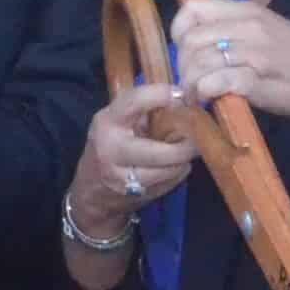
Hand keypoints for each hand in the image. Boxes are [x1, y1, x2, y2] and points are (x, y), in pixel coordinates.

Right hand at [71, 76, 199, 243]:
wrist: (92, 190)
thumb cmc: (110, 145)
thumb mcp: (116, 121)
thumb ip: (142, 108)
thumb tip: (181, 96)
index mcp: (107, 123)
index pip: (134, 102)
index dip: (161, 95)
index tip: (181, 94)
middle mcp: (111, 150)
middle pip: (160, 151)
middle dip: (185, 145)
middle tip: (197, 136)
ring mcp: (122, 177)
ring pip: (169, 169)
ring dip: (183, 160)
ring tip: (185, 151)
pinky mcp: (136, 195)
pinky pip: (170, 182)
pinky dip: (178, 173)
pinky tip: (173, 166)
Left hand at [169, 0, 289, 140]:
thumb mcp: (267, 32)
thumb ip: (234, 31)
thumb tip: (197, 44)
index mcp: (248, 11)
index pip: (193, 8)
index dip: (179, 31)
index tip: (185, 53)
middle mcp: (250, 26)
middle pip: (191, 41)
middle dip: (183, 67)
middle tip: (191, 85)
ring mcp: (256, 53)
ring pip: (200, 62)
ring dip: (191, 85)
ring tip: (198, 97)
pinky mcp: (260, 81)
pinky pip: (217, 82)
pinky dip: (206, 93)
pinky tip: (210, 101)